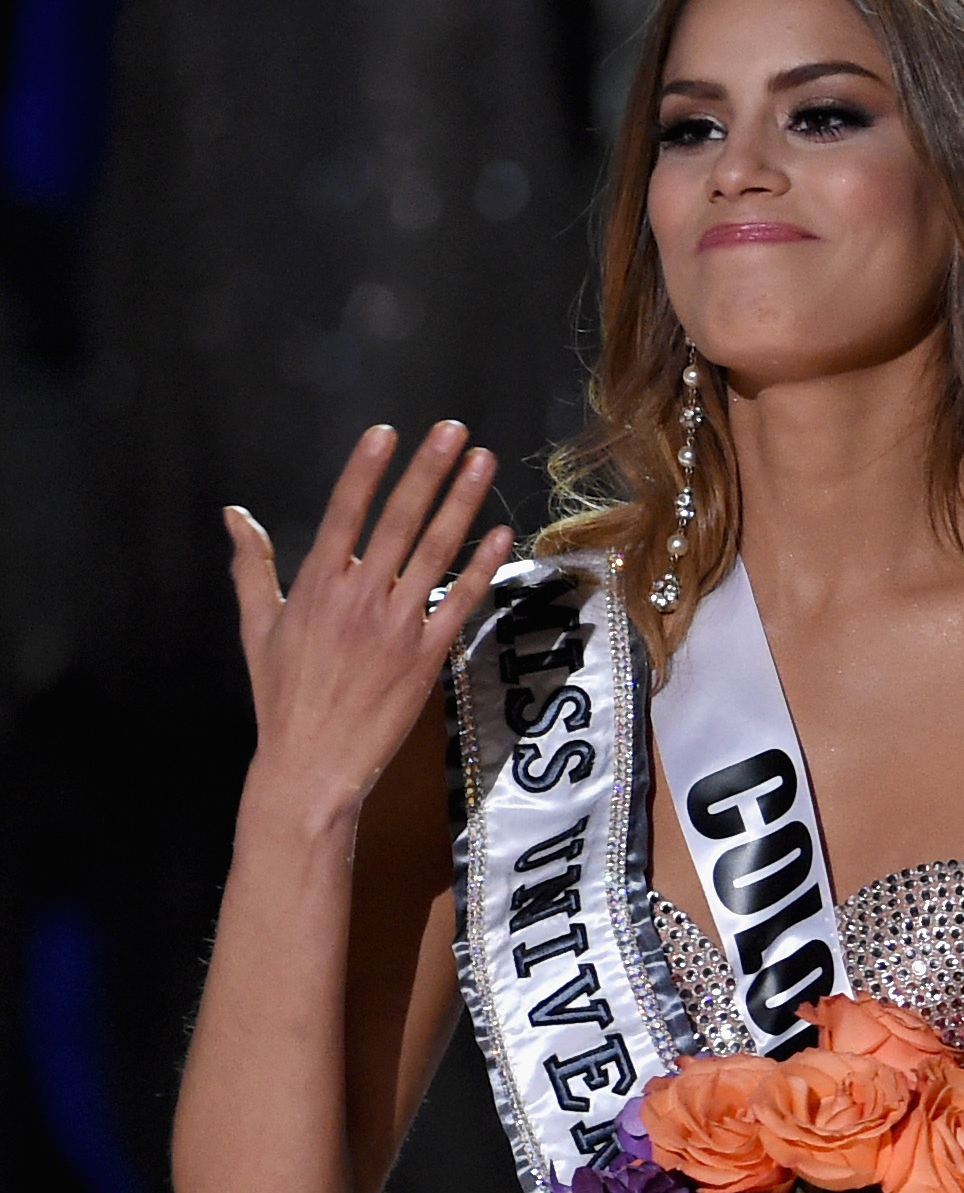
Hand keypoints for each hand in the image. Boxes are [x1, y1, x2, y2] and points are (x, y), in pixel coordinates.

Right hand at [227, 423, 512, 829]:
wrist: (310, 763)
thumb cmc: (282, 695)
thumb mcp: (258, 626)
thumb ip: (252, 565)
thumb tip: (234, 514)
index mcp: (315, 586)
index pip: (343, 512)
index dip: (366, 470)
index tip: (388, 432)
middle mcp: (357, 599)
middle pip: (397, 521)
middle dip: (427, 471)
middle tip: (454, 430)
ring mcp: (395, 627)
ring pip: (434, 553)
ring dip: (461, 504)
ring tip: (483, 462)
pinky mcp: (425, 657)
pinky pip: (458, 603)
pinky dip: (481, 568)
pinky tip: (501, 534)